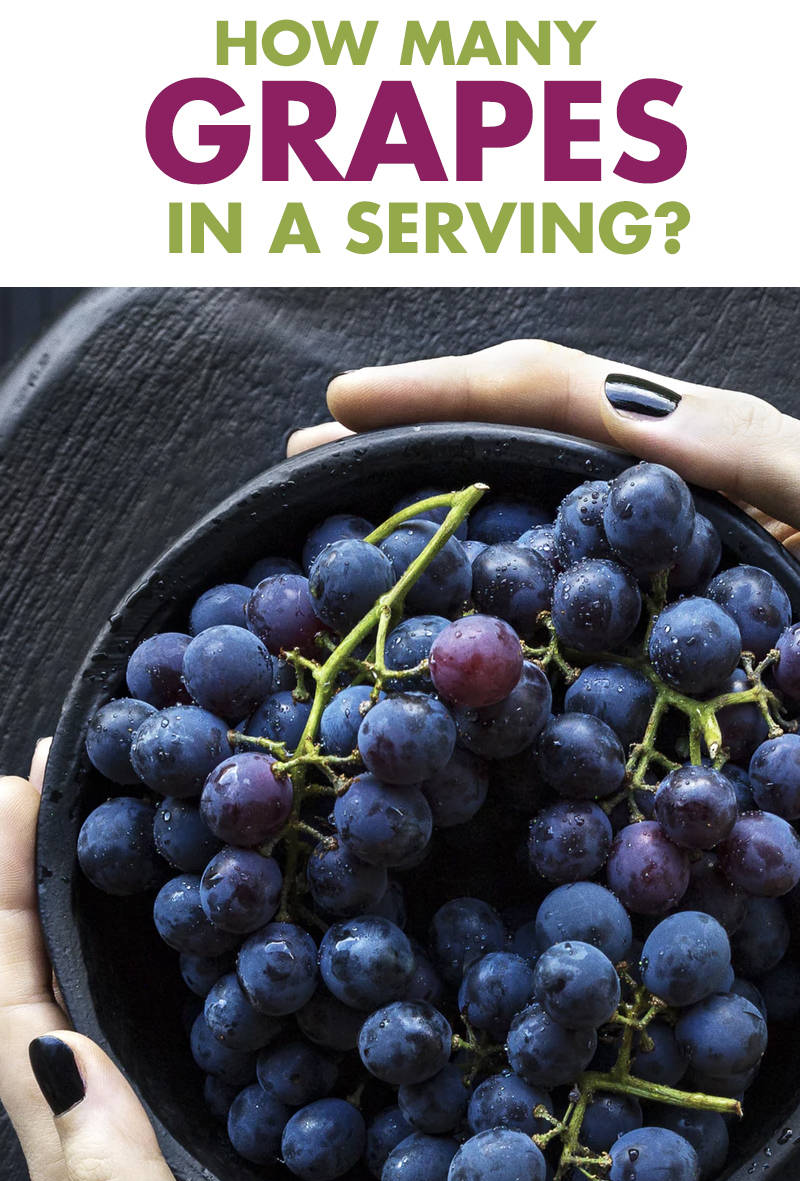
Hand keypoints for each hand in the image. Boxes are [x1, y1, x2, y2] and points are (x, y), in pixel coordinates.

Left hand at [0, 744, 366, 1180]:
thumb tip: (61, 1051)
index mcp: (89, 1162)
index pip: (11, 1006)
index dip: (1, 894)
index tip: (20, 790)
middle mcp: (126, 1127)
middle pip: (56, 978)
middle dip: (56, 870)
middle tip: (91, 772)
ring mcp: (193, 1116)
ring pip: (134, 987)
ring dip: (128, 894)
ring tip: (161, 805)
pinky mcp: (260, 1117)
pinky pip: (219, 1012)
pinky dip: (215, 940)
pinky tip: (256, 895)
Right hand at [287, 339, 799, 553]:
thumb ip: (754, 462)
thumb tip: (644, 435)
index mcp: (699, 439)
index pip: (548, 389)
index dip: (441, 392)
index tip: (344, 411)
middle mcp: (668, 459)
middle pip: (520, 411)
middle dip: (411, 421)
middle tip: (308, 455)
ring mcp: (663, 509)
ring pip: (532, 469)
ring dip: (437, 476)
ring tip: (347, 510)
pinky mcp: (669, 558)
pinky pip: (566, 537)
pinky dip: (492, 541)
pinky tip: (451, 583)